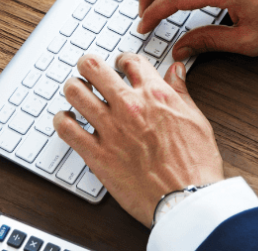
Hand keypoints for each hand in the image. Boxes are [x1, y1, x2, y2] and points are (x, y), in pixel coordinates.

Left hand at [52, 53, 224, 227]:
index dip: (122, 59)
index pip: (130, 61)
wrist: (187, 199)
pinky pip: (67, 129)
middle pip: (94, 68)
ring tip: (76, 92)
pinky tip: (66, 121)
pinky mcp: (97, 155)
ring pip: (75, 92)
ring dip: (73, 88)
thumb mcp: (195, 119)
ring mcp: (111, 129)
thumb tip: (175, 71)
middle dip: (88, 65)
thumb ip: (181, 91)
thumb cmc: (195, 164)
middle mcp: (130, 106)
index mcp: (155, 95)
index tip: (119, 65)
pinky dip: (62, 120)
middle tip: (88, 69)